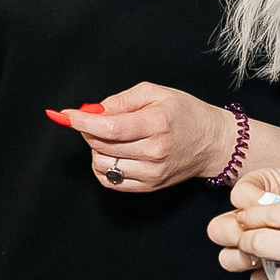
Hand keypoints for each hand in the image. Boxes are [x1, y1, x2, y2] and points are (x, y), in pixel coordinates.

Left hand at [54, 83, 236, 192]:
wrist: (212, 142)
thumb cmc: (185, 113)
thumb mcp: (155, 93)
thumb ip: (121, 100)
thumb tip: (92, 110)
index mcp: (157, 124)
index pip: (109, 128)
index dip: (83, 121)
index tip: (66, 115)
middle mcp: (155, 151)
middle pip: (102, 145)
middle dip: (89, 130)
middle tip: (97, 119)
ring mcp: (152, 173)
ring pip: (102, 164)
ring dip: (96, 149)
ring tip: (110, 137)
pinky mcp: (149, 186)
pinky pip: (110, 181)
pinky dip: (102, 167)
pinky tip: (112, 154)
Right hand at [208, 168, 279, 279]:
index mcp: (267, 186)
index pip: (240, 197)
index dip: (247, 208)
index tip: (260, 214)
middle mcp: (262, 214)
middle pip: (225, 227)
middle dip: (236, 236)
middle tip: (252, 242)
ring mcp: (271, 241)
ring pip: (235, 254)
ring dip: (243, 259)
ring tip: (261, 260)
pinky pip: (260, 275)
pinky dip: (264, 278)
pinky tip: (276, 276)